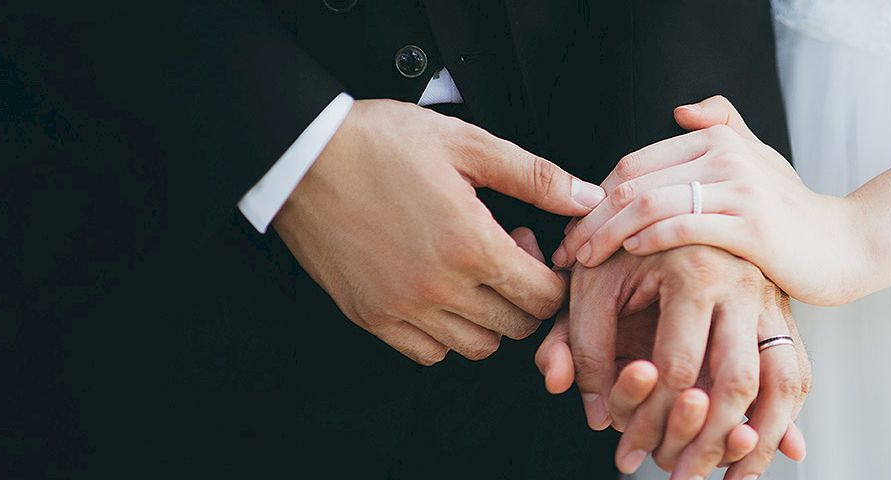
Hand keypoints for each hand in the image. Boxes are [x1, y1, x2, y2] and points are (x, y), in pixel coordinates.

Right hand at [274, 99, 605, 364]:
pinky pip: (429, 353)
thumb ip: (536, 177)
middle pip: (517, 326)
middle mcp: (440, 288)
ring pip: (476, 347)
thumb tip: (589, 199)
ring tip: (471, 272)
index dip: (551, 274)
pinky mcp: (371, 317)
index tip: (528, 243)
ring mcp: (402, 308)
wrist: (301, 156)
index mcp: (471, 245)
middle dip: (524, 295)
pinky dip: (445, 334)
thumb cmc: (382, 142)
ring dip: (488, 317)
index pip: (545, 297)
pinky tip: (440, 292)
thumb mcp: (469, 144)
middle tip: (501, 253)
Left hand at [536, 245, 810, 477]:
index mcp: (695, 271)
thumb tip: (595, 413)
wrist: (678, 200)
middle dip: (707, 443)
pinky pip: (799, 374)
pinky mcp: (786, 314)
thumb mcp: (591, 286)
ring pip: (785, 383)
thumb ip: (580, 345)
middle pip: (739, 383)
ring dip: (759, 440)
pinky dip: (788, 419)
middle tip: (679, 479)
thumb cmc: (626, 247)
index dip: (646, 416)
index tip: (624, 444)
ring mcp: (773, 299)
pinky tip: (768, 452)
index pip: (677, 367)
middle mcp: (745, 285)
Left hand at [550, 96, 875, 305]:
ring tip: (585, 260)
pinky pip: (683, 227)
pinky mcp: (752, 228)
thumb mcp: (760, 161)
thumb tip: (682, 111)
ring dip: (607, 233)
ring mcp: (740, 190)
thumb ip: (724, 129)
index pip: (635, 162)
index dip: (595, 195)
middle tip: (566, 251)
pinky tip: (629, 255)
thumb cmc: (794, 212)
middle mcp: (726, 156)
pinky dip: (647, 239)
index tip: (575, 228)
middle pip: (633, 181)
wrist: (845, 246)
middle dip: (590, 217)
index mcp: (719, 139)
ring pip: (649, 203)